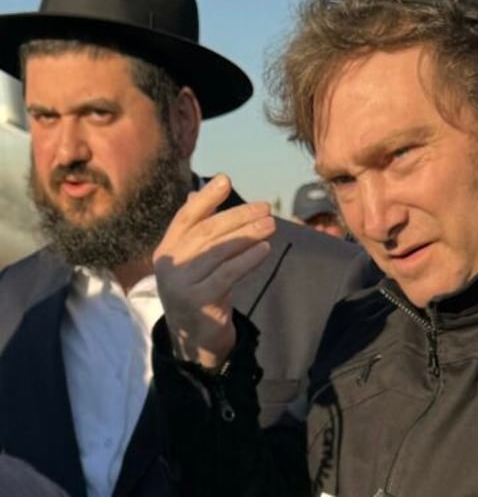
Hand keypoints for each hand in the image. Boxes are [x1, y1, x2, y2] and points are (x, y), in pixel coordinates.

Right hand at [154, 174, 274, 368]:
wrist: (195, 337)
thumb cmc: (201, 288)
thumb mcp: (197, 259)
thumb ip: (198, 228)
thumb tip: (198, 192)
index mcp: (167, 249)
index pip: (185, 217)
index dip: (206, 198)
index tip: (226, 180)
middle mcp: (169, 265)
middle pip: (206, 232)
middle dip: (238, 216)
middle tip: (266, 208)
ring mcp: (181, 284)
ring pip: (218, 251)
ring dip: (247, 235)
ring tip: (271, 225)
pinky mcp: (198, 301)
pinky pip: (227, 274)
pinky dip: (247, 259)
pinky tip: (264, 249)